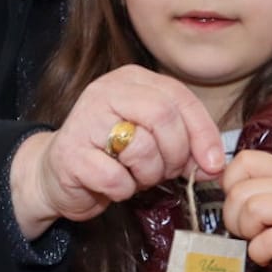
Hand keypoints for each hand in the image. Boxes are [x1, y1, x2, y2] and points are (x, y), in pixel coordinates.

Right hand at [9, 66, 226, 239]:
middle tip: (166, 172)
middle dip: (174, 154)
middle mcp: (105, 91)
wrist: (57, 174)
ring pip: (142, 148)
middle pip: (163, 117)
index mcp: (130, 80)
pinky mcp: (70, 154)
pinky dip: (123, 191)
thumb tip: (214, 164)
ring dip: (148, 175)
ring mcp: (84, 120)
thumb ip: (185, 142)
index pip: (180, 97)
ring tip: (134, 176)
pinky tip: (112, 185)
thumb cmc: (112, 155)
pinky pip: (116, 178)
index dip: (203, 133)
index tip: (212, 164)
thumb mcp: (154, 139)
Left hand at [221, 151, 271, 264]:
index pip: (243, 160)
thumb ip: (246, 186)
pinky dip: (259, 252)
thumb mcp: (268, 196)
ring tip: (260, 237)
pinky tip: (268, 252)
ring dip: (248, 232)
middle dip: (235, 217)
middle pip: (239, 192)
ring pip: (252, 210)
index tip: (240, 202)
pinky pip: (266, 241)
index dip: (231, 184)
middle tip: (250, 228)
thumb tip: (217, 182)